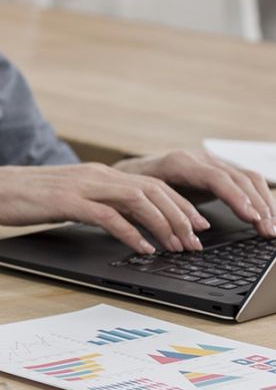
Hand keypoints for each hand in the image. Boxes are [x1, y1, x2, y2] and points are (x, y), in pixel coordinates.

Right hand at [0, 163, 213, 253]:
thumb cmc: (24, 197)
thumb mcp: (68, 197)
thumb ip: (96, 204)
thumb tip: (123, 224)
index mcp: (99, 173)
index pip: (152, 184)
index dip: (180, 204)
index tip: (198, 225)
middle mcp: (96, 175)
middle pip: (153, 190)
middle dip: (181, 216)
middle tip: (197, 240)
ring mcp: (82, 186)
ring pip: (138, 200)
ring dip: (163, 225)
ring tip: (177, 246)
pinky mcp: (67, 201)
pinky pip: (109, 216)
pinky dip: (131, 233)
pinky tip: (142, 248)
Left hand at [114, 149, 275, 236]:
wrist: (128, 171)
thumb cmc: (133, 187)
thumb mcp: (141, 197)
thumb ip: (163, 210)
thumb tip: (191, 231)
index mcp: (179, 163)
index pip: (216, 178)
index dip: (236, 198)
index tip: (251, 217)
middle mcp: (199, 158)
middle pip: (238, 178)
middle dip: (258, 205)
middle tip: (268, 230)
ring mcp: (211, 162)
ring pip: (248, 178)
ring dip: (264, 203)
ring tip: (272, 228)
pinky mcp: (219, 170)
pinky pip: (246, 181)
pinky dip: (260, 198)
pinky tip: (267, 215)